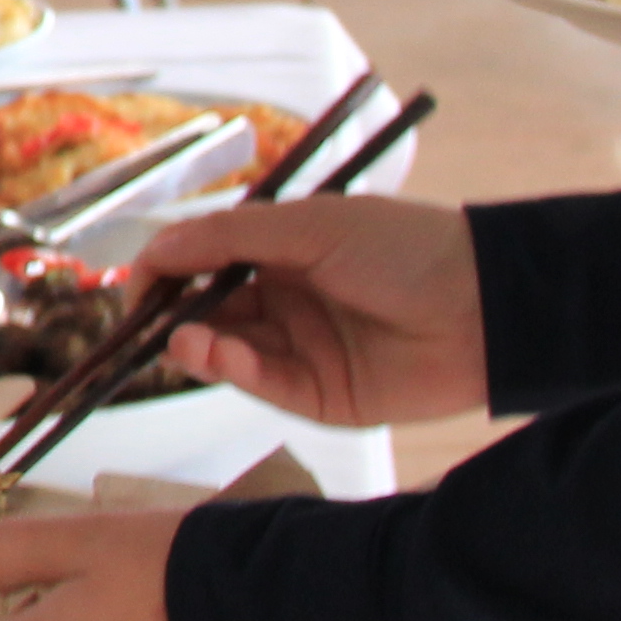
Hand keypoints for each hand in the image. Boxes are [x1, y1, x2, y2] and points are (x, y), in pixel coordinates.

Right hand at [129, 195, 491, 430]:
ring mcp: (300, 349)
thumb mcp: (311, 224)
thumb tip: (154, 248)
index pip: (205, 259)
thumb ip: (229, 236)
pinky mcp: (316, 396)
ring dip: (194, 342)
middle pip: (207, 308)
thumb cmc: (404, 248)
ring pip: (226, 348)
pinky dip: (226, 367)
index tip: (136, 282)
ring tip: (178, 336)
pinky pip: (258, 382)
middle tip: (144, 317)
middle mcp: (286, 298)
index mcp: (284, 249)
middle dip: (171, 312)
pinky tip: (208, 350)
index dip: (166, 269)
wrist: (484, 308)